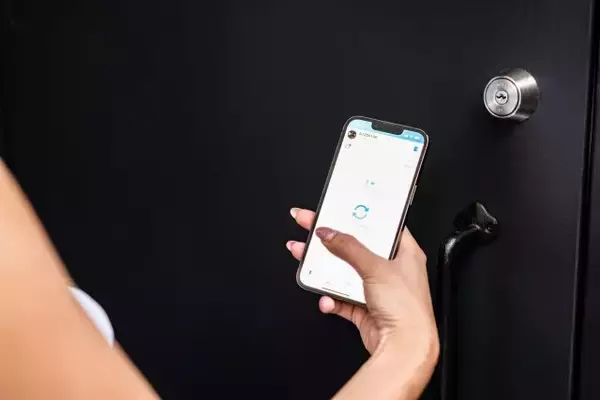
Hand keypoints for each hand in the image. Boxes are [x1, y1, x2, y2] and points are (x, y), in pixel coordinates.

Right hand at [287, 208, 438, 362]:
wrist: (404, 348)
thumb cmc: (408, 310)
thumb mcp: (376, 267)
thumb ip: (349, 247)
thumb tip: (329, 232)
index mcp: (404, 252)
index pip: (377, 226)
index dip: (356, 216)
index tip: (336, 209)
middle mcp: (392, 270)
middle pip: (354, 248)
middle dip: (330, 241)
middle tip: (309, 229)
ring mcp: (377, 290)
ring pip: (344, 273)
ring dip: (324, 269)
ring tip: (304, 257)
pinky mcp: (365, 309)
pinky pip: (341, 299)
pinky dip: (331, 299)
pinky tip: (327, 299)